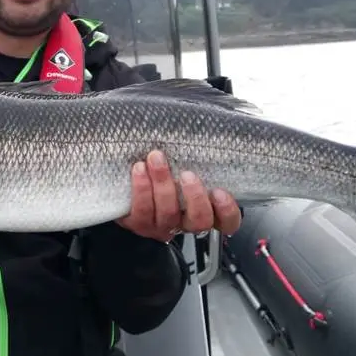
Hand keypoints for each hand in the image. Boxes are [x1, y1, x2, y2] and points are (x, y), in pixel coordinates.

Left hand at [117, 150, 241, 242]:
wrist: (127, 179)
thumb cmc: (170, 164)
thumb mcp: (189, 159)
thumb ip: (202, 153)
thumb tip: (209, 129)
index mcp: (207, 210)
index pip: (228, 222)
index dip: (226, 211)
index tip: (220, 191)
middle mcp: (186, 222)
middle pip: (199, 221)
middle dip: (194, 197)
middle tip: (187, 174)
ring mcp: (162, 226)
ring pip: (168, 215)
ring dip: (163, 186)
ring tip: (156, 159)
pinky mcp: (139, 223)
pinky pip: (140, 212)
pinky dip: (141, 189)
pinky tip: (139, 168)